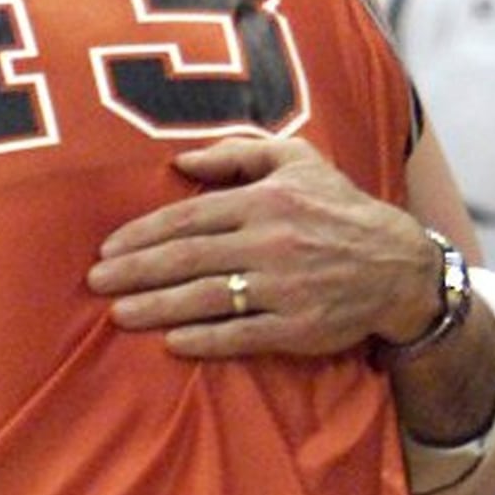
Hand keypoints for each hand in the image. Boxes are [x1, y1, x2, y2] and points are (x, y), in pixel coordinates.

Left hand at [87, 135, 438, 358]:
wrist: (399, 265)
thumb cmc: (337, 206)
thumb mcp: (297, 159)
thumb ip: (238, 151)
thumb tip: (181, 159)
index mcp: (264, 200)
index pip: (189, 217)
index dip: (144, 234)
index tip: (108, 248)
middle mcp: (270, 242)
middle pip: (188, 258)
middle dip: (136, 271)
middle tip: (96, 283)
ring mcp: (284, 288)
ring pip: (207, 298)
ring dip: (157, 307)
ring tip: (119, 313)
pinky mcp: (298, 328)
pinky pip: (242, 335)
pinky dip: (205, 340)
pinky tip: (172, 342)